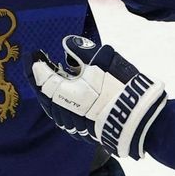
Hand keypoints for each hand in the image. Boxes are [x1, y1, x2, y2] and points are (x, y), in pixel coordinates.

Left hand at [30, 36, 167, 158]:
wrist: (140, 120)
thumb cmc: (121, 88)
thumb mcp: (103, 61)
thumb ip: (82, 50)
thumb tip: (68, 43)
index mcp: (63, 94)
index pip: (41, 77)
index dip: (35, 63)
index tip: (33, 52)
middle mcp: (63, 112)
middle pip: (43, 93)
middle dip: (40, 77)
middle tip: (41, 62)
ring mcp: (72, 125)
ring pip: (53, 106)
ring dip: (51, 90)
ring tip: (55, 75)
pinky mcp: (83, 132)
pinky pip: (64, 114)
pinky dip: (62, 101)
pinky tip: (68, 92)